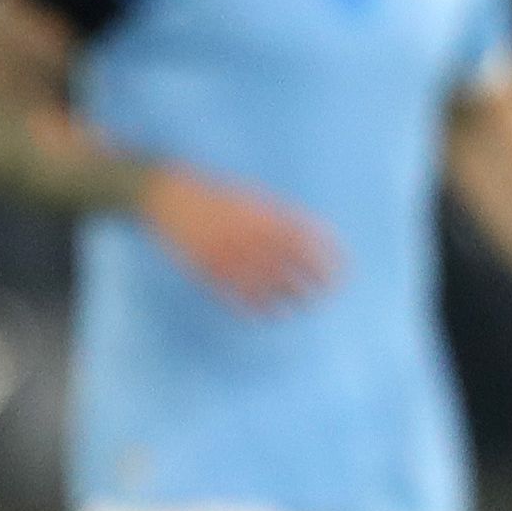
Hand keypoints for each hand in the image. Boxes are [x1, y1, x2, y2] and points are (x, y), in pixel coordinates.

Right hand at [138, 166, 336, 311]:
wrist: (168, 196)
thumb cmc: (217, 196)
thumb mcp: (253, 198)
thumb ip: (282, 218)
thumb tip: (316, 239)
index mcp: (262, 217)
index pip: (308, 244)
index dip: (329, 260)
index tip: (343, 273)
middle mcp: (248, 238)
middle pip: (292, 269)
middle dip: (314, 285)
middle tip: (326, 294)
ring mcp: (228, 257)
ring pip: (268, 289)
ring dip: (289, 300)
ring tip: (301, 306)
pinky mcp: (208, 273)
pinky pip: (238, 298)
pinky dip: (257, 309)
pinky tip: (269, 314)